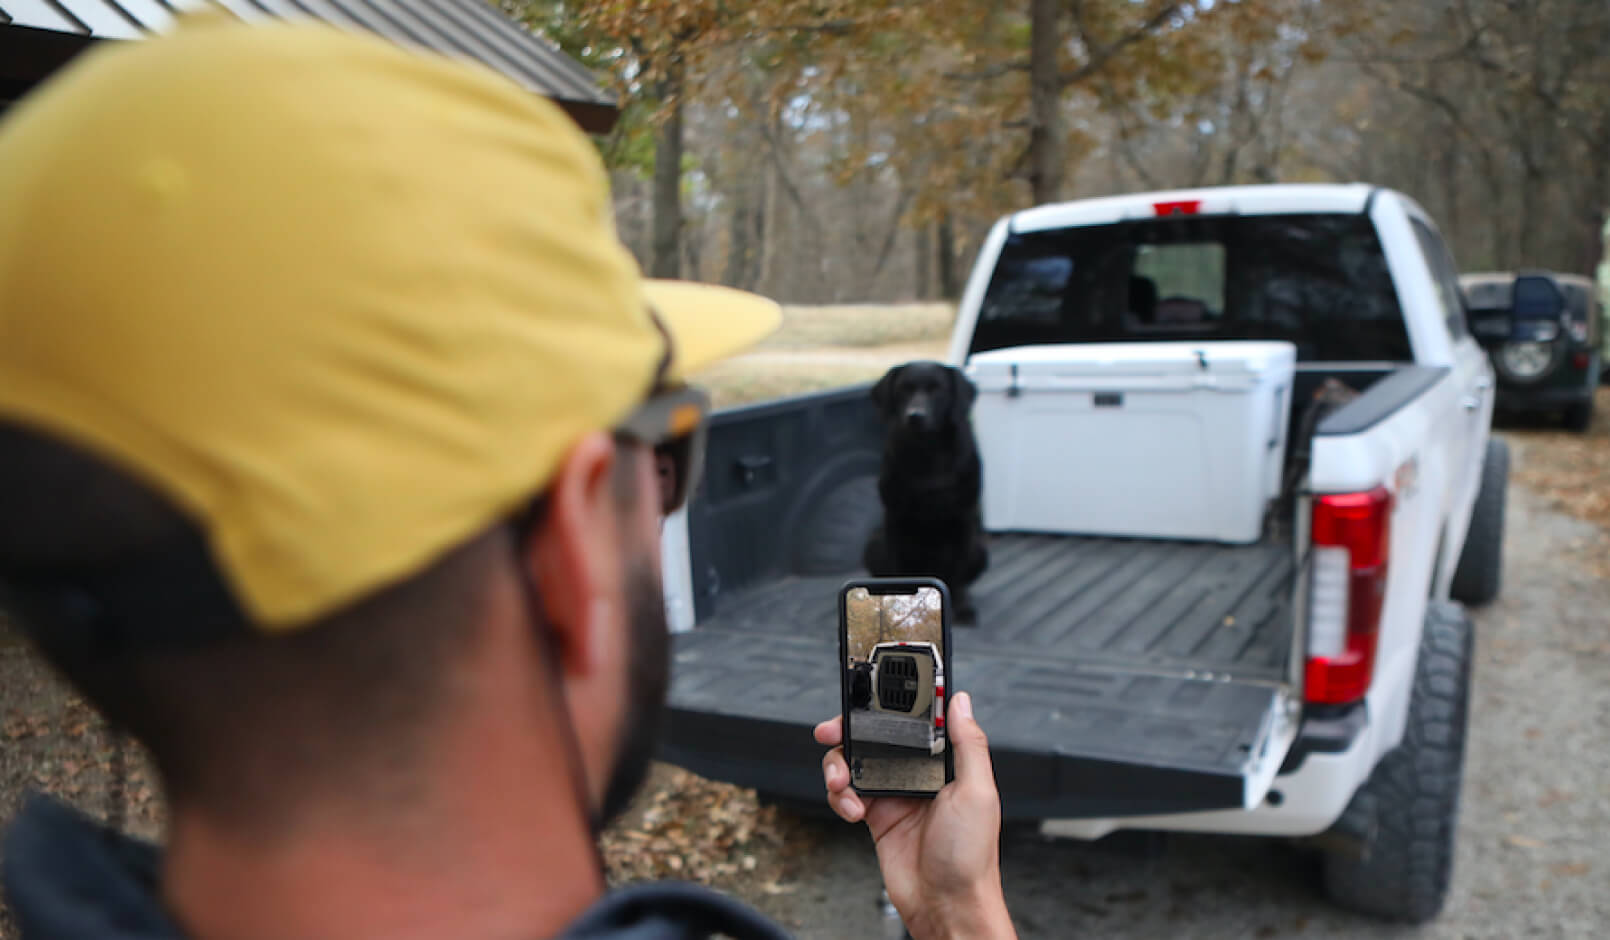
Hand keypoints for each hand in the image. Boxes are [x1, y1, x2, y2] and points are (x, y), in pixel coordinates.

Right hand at [815, 692, 1015, 939]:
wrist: (946, 905)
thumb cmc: (971, 856)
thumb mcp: (979, 791)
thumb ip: (968, 743)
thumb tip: (960, 700)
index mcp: (946, 763)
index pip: (914, 721)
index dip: (890, 706)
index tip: (869, 693)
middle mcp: (918, 774)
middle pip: (876, 738)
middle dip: (850, 731)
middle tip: (832, 731)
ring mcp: (895, 794)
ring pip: (855, 763)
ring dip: (839, 768)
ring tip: (842, 783)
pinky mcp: (877, 816)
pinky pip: (848, 795)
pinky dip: (842, 799)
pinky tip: (853, 811)